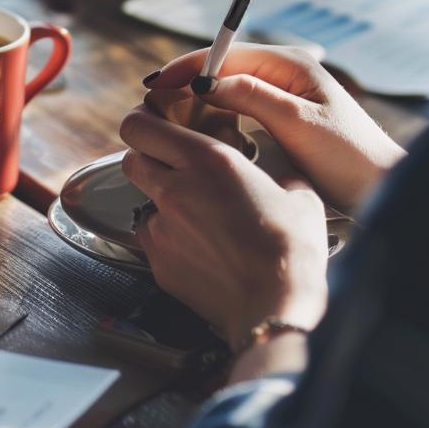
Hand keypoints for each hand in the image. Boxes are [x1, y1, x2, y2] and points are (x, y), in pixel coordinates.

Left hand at [119, 105, 329, 347]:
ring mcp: (162, 228)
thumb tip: (280, 176)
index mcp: (207, 160)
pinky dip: (168, 237)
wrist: (277, 305)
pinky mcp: (158, 263)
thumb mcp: (298, 194)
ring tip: (195, 215)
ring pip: (141, 201)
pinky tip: (198, 248)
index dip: (141, 121)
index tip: (151, 122)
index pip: (141, 127)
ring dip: (159, 201)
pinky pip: (152, 239)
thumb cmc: (292, 248)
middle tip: (169, 163)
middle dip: (145, 157)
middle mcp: (175, 189)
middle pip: (130, 159)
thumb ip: (277, 174)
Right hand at [145, 44, 404, 214]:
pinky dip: (214, 112)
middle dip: (185, 80)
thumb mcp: (296, 124)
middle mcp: (285, 72)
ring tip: (165, 113)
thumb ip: (252, 97)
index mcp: (290, 64)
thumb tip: (206, 81)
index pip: (226, 54)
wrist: (380, 186)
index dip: (187, 66)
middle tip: (150, 101)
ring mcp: (283, 93)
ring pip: (228, 87)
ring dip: (196, 97)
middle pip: (223, 67)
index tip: (156, 84)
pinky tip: (197, 128)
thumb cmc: (347, 155)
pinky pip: (238, 106)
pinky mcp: (281, 116)